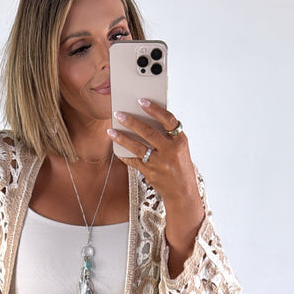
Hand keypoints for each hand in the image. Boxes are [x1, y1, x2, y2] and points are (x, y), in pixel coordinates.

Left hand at [107, 100, 203, 271]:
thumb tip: (144, 119)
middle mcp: (171, 151)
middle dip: (132, 122)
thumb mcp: (179, 148)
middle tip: (119, 114)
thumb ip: (166, 135)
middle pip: (149, 133)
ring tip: (111, 130)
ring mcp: (160, 163)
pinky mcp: (150, 174)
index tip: (142, 101)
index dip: (155, 110)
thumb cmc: (179, 166)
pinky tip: (117, 148)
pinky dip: (125, 154)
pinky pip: (134, 161)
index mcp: (180, 141)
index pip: (168, 120)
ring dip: (122, 138)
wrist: (183, 192)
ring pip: (137, 147)